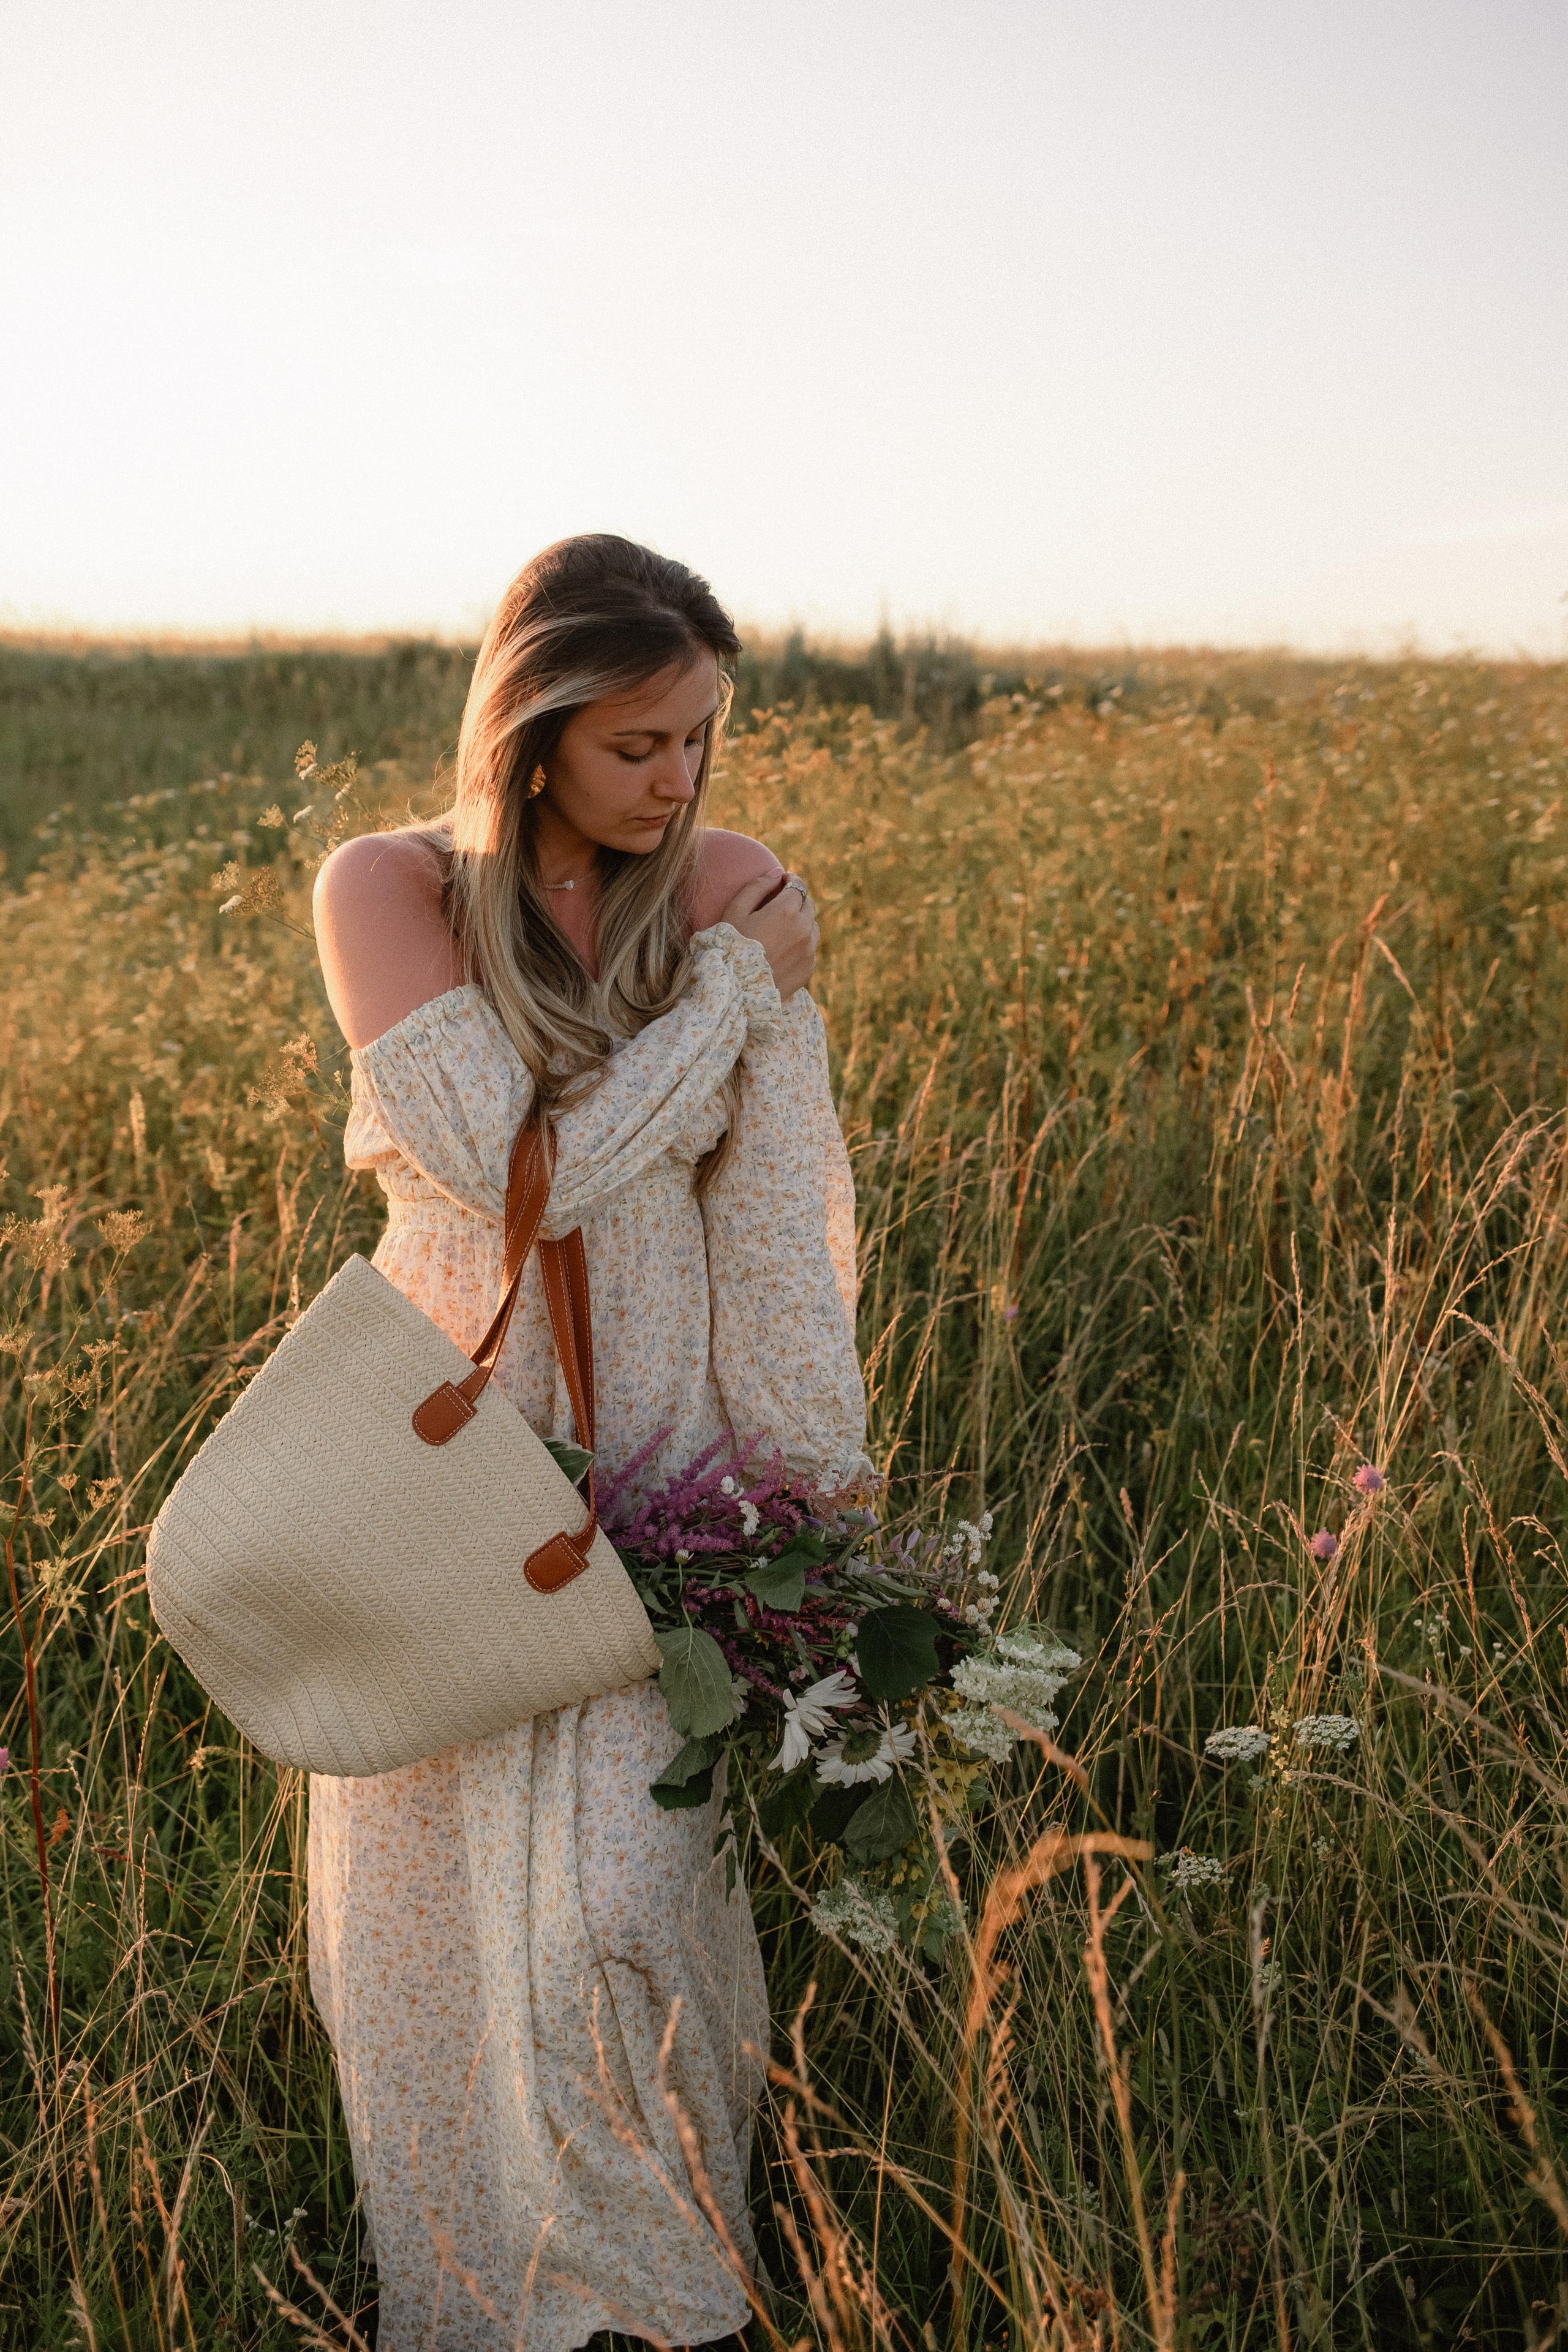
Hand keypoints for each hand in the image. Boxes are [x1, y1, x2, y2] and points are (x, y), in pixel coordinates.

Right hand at [721, 871, 818, 999]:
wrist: (734, 990)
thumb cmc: (730, 947)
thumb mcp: (735, 911)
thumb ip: (757, 887)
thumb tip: (777, 873)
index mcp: (787, 911)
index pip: (798, 886)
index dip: (790, 880)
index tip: (782, 882)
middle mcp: (804, 929)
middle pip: (808, 905)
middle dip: (796, 900)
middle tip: (780, 905)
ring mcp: (809, 951)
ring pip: (812, 927)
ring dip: (801, 922)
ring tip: (782, 928)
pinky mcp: (808, 969)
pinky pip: (810, 949)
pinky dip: (801, 944)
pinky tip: (783, 949)